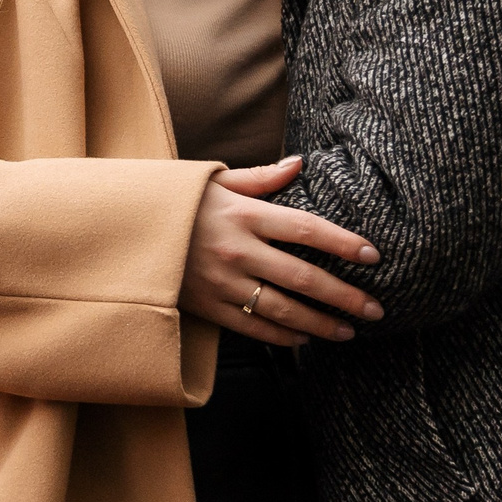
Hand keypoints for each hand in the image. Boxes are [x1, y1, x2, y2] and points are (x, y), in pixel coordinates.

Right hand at [177, 157, 382, 345]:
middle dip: (346, 296)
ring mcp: (222, 282)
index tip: (373, 256)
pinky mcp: (207, 306)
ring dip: (322, 324)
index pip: (307, 229)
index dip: (344, 243)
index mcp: (243, 214)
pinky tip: (306, 338)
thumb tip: (299, 163)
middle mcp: (237, 250)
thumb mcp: (215, 181)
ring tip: (349, 330)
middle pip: (304, 277)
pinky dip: (284, 335)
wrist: (125, 231)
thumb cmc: (177, 203)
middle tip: (376, 309)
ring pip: (283, 310)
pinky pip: (254, 327)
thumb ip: (261, 178)